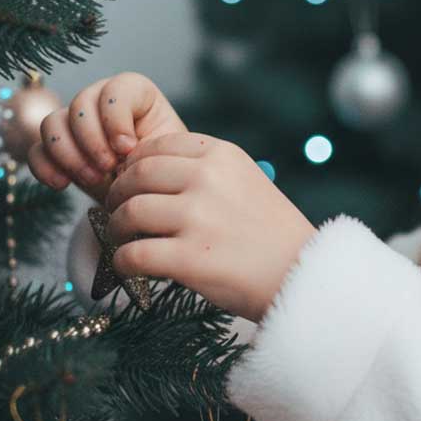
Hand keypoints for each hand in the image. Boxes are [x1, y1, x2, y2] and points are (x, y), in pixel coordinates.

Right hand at [27, 72, 187, 205]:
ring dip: (69, 154)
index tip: (128, 148)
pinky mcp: (57, 149)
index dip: (116, 118)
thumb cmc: (163, 169)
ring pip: (52, 123)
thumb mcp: (166, 155)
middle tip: (108, 168)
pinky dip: (45, 167)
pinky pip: (36, 150)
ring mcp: (75, 123)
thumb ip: (149, 145)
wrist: (148, 195)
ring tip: (93, 179)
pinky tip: (62, 184)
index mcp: (136, 94)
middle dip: (92, 140)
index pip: (116, 89)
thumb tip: (123, 150)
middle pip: (80, 104)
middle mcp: (101, 101)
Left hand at [103, 131, 317, 322]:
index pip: (157, 146)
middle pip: (136, 176)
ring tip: (125, 240)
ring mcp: (198, 218)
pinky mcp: (189, 258)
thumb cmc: (272, 233)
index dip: (134, 165)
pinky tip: (130, 267)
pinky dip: (123, 263)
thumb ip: (205, 171)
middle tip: (117, 212)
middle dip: (118, 195)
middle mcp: (208, 179)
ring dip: (117, 229)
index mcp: (223, 155)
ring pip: (129, 213)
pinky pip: (132, 255)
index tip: (132, 183)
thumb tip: (144, 173)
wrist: (303, 274)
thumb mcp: (247, 181)